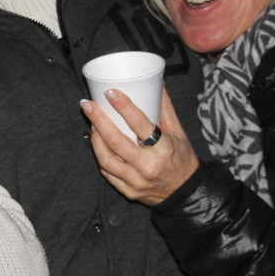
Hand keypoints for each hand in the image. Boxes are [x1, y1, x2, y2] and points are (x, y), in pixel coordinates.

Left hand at [80, 88, 198, 205]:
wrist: (186, 192)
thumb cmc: (182, 159)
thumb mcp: (179, 133)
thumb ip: (165, 108)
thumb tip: (156, 83)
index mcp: (163, 149)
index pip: (140, 125)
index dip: (124, 107)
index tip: (110, 93)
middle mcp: (148, 166)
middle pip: (116, 141)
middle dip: (98, 120)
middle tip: (88, 105)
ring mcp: (136, 181)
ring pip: (106, 159)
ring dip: (95, 139)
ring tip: (92, 124)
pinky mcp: (128, 190)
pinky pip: (108, 173)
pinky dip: (100, 156)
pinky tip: (97, 143)